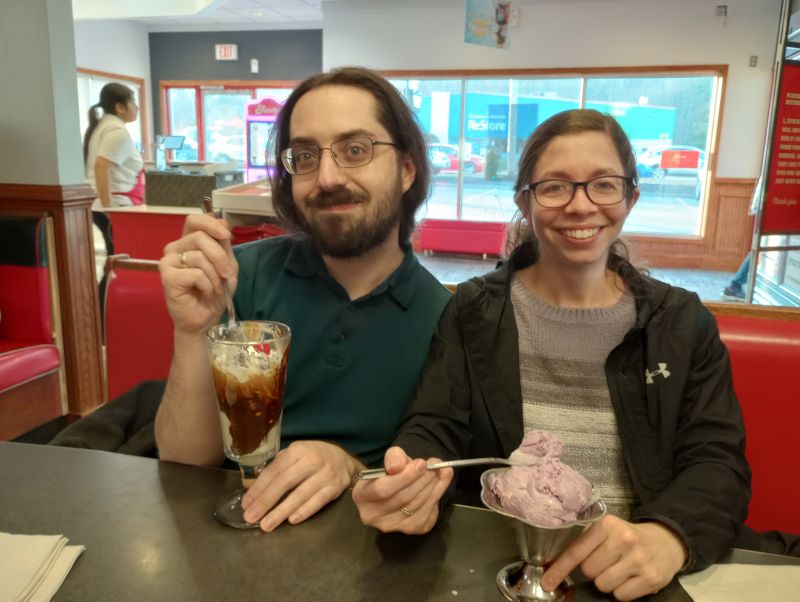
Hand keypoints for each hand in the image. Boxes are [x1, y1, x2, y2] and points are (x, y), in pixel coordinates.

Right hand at [159, 214, 237, 334]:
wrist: (205, 319)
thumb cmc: (214, 293)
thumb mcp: (227, 265)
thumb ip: (223, 245)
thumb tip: (222, 222)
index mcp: (189, 243)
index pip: (194, 220)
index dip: (211, 223)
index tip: (226, 235)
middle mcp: (175, 249)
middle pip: (200, 237)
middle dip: (220, 257)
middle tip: (225, 275)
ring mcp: (168, 262)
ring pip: (199, 256)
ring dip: (215, 276)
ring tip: (214, 288)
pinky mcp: (167, 277)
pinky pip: (195, 273)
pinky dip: (207, 285)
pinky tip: (204, 292)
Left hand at [240, 441, 362, 531]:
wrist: (345, 461)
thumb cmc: (314, 459)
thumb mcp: (296, 455)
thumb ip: (277, 468)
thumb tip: (251, 487)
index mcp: (297, 450)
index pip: (274, 471)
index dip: (258, 488)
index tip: (246, 504)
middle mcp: (312, 460)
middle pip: (285, 482)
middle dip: (265, 502)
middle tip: (251, 517)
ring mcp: (325, 474)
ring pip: (300, 494)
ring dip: (281, 511)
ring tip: (266, 525)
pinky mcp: (335, 488)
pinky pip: (318, 501)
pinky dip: (304, 511)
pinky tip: (291, 521)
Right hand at [352, 446, 453, 534]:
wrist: (396, 490)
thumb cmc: (390, 473)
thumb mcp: (390, 459)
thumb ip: (394, 457)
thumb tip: (397, 467)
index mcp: (361, 495)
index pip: (383, 489)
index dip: (405, 477)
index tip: (422, 464)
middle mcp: (372, 515)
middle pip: (403, 498)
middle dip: (422, 480)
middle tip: (435, 466)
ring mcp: (390, 526)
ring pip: (416, 506)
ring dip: (433, 487)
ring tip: (441, 471)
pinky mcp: (409, 531)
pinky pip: (426, 515)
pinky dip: (436, 497)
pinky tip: (440, 485)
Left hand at [542, 516, 686, 600]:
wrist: (667, 541)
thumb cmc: (629, 537)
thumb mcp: (608, 531)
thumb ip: (586, 543)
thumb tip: (557, 566)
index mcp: (608, 525)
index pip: (577, 551)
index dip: (560, 569)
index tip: (547, 582)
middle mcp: (624, 540)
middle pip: (589, 571)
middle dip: (592, 571)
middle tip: (606, 562)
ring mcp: (638, 560)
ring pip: (603, 585)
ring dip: (607, 582)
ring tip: (620, 570)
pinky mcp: (651, 579)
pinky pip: (621, 596)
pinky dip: (622, 591)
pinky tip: (631, 578)